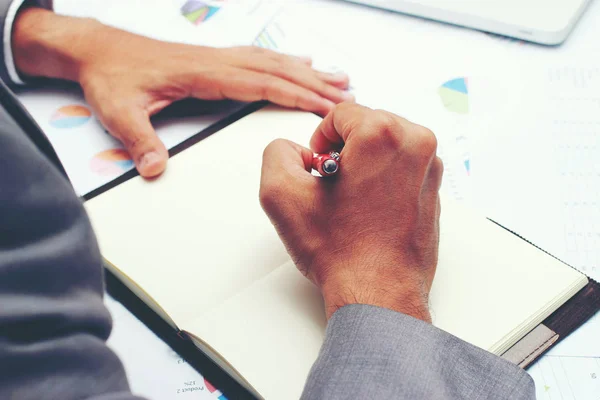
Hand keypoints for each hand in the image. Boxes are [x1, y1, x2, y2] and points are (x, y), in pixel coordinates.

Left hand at [13, 8, 351, 176]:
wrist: (98, 51)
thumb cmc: (111, 76)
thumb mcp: (118, 112)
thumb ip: (138, 139)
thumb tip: (154, 168)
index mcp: (204, 74)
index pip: (262, 83)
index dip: (297, 94)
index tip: (327, 105)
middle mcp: (217, 62)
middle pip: (278, 70)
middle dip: (316, 84)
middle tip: (348, 95)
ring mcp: (218, 58)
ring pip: (273, 61)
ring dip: (308, 70)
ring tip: (338, 77)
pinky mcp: (215, 59)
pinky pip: (260, 58)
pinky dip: (286, 61)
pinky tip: (299, 62)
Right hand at [260, 103, 442, 321]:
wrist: (379, 293)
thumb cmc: (341, 251)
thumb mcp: (281, 194)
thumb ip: (277, 152)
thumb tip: (296, 150)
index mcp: (383, 134)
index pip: (341, 113)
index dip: (320, 140)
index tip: (318, 169)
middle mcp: (416, 144)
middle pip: (366, 124)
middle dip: (344, 150)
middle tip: (333, 186)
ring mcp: (431, 167)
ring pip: (386, 144)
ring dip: (364, 162)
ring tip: (352, 199)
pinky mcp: (435, 189)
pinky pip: (402, 166)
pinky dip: (382, 178)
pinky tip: (369, 208)